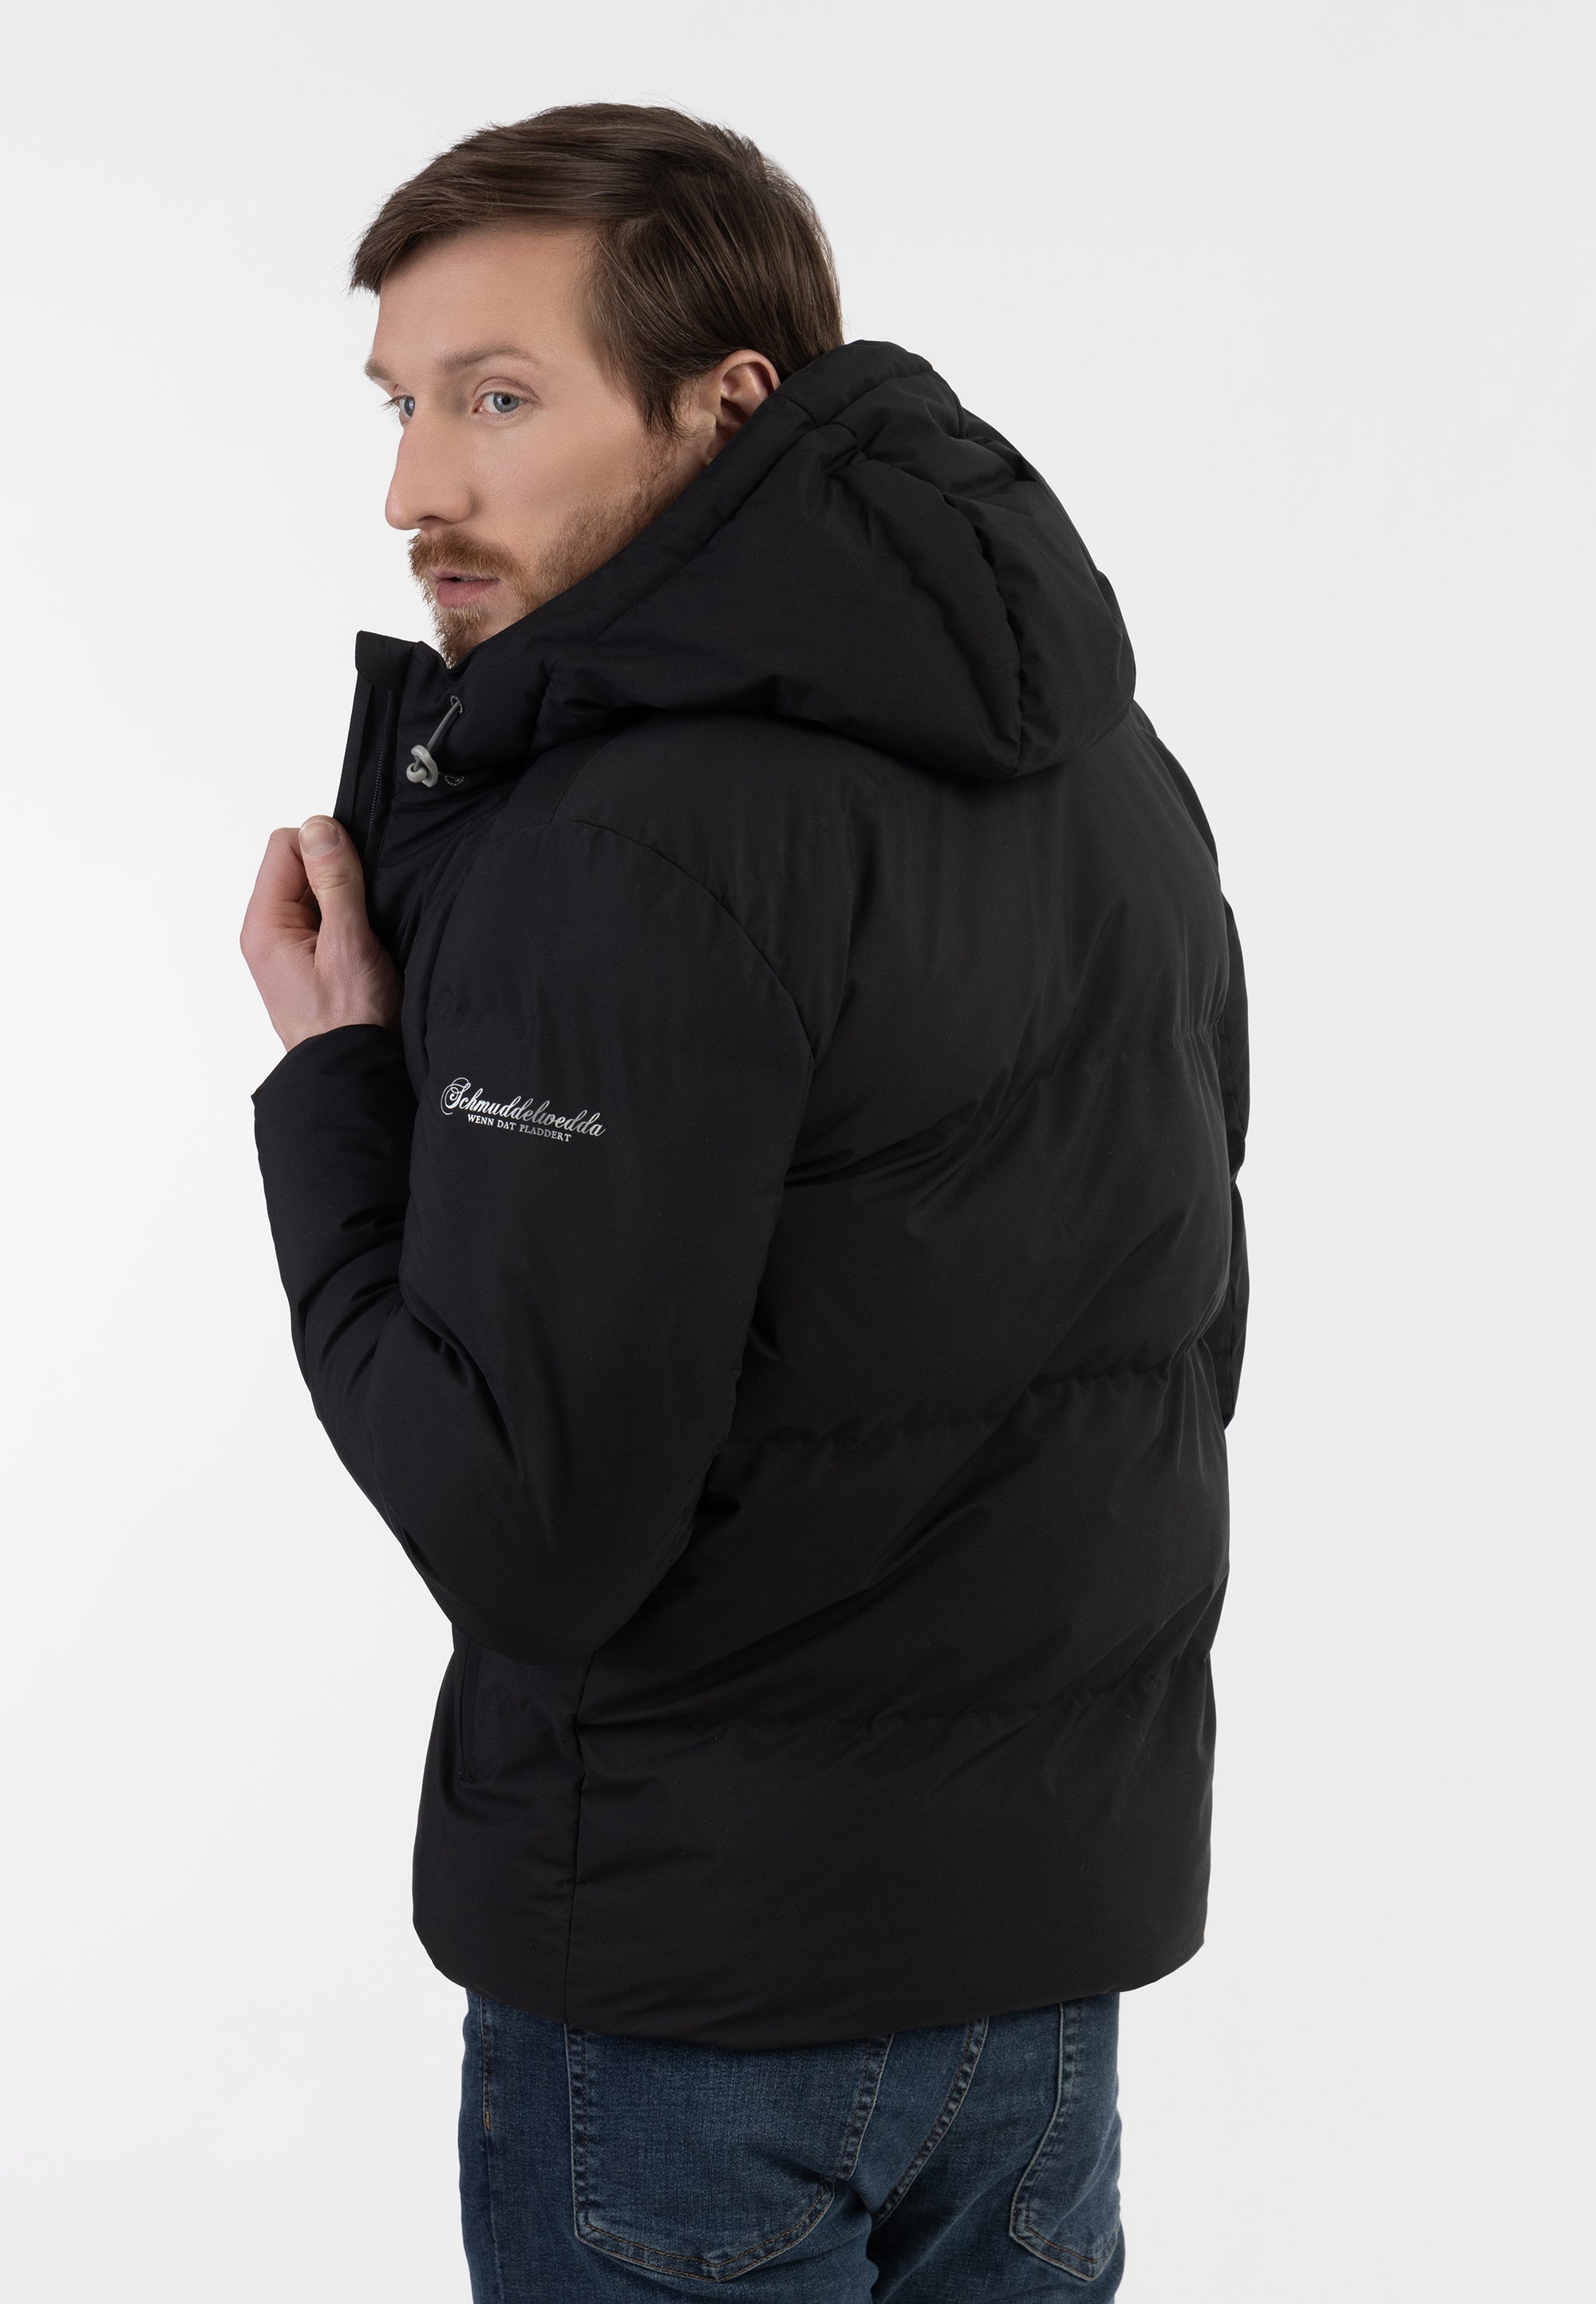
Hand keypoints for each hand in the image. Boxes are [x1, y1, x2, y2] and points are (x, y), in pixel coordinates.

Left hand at [241, 816, 401, 1051]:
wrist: (355, 1076)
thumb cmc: (349, 1023)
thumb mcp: (348, 943)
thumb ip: (335, 881)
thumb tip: (321, 828)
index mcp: (265, 925)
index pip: (286, 845)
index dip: (326, 848)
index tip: (355, 876)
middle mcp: (268, 933)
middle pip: (299, 865)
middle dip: (336, 875)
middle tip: (361, 913)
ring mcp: (287, 947)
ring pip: (315, 891)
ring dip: (345, 900)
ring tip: (364, 934)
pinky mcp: (307, 960)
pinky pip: (325, 918)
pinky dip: (348, 920)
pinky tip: (363, 944)